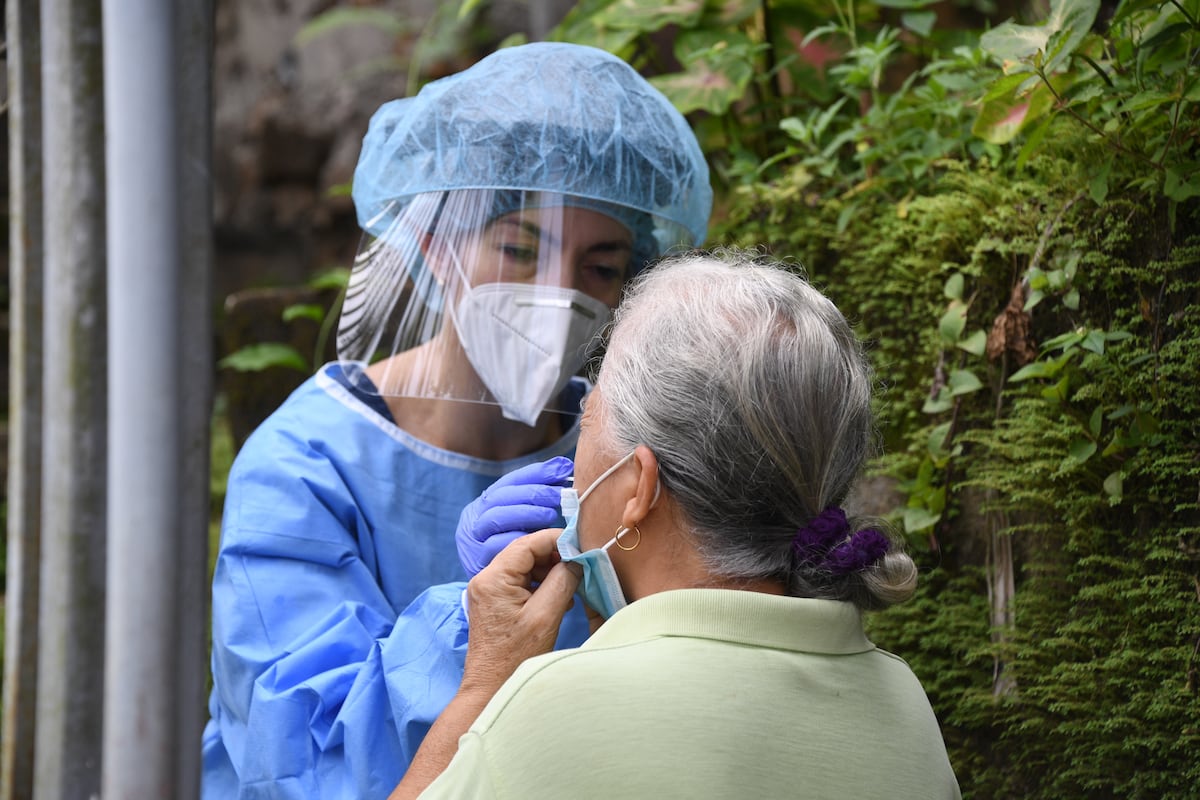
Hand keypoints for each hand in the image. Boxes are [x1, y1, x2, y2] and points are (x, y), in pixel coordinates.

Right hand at [456, 456, 573, 575]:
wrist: (494, 599)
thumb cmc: (518, 557)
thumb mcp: (525, 524)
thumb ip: (539, 498)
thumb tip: (564, 467)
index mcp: (485, 505)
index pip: (510, 482)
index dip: (536, 473)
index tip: (563, 469)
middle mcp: (475, 519)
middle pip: (502, 497)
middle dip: (535, 493)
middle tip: (561, 496)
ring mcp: (473, 540)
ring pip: (496, 518)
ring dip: (526, 513)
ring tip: (551, 516)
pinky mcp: (476, 562)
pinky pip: (495, 547)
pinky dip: (517, 540)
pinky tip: (537, 540)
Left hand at [460, 528, 581, 696]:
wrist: (491, 689)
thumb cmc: (516, 657)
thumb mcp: (546, 615)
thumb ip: (563, 580)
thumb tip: (577, 559)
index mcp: (494, 578)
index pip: (529, 543)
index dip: (557, 540)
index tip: (582, 546)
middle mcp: (485, 578)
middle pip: (525, 552)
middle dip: (554, 557)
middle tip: (579, 569)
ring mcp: (487, 590)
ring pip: (524, 566)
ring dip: (549, 571)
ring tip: (570, 587)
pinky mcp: (493, 602)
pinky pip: (519, 581)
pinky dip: (539, 584)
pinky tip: (556, 598)